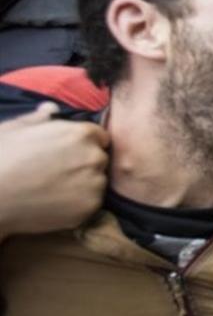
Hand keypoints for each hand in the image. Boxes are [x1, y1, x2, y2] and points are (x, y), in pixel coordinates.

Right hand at [0, 103, 108, 235]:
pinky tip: (55, 202)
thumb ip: (40, 118)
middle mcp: (93, 157)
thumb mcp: (16, 129)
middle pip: (99, 159)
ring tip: (54, 189)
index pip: (99, 137)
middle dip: (84, 164)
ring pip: (97, 182)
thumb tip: (51, 108)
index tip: (69, 153)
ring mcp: (94, 183)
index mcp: (80, 134)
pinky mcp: (90, 207)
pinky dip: (78, 204)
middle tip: (58, 172)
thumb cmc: (1, 158)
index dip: (84, 144)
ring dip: (84, 184)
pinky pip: (91, 203)